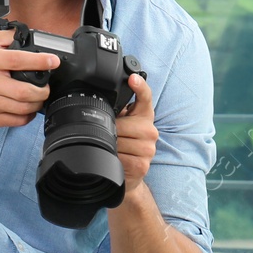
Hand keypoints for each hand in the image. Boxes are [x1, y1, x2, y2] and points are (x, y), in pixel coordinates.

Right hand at [0, 29, 57, 128]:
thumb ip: (9, 36)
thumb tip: (31, 36)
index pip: (17, 60)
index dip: (40, 61)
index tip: (53, 61)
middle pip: (24, 91)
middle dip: (42, 91)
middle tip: (45, 88)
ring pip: (23, 108)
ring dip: (37, 104)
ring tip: (37, 98)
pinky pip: (17, 121)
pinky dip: (27, 115)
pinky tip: (26, 108)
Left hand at [114, 72, 157, 194]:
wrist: (128, 174)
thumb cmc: (123, 146)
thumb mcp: (121, 125)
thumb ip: (116, 111)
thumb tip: (101, 98)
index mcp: (144, 116)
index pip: (145, 97)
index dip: (140, 87)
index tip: (133, 78)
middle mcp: (150, 130)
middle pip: (124, 125)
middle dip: (112, 131)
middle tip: (110, 136)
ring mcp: (149, 148)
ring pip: (121, 142)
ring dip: (111, 146)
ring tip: (112, 149)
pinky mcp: (143, 165)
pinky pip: (121, 158)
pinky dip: (114, 159)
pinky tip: (116, 159)